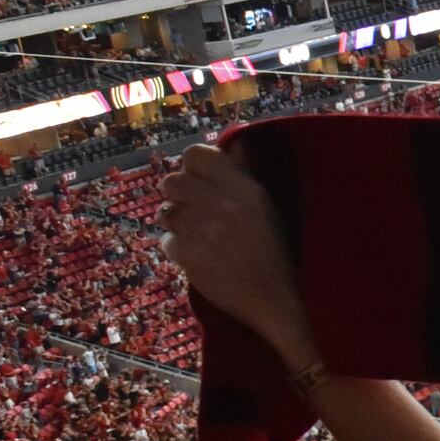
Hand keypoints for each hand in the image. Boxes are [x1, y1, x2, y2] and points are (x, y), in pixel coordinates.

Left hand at [164, 144, 317, 365]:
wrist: (274, 299)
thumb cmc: (273, 251)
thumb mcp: (267, 206)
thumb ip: (246, 173)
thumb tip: (236, 142)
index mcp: (243, 187)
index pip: (196, 155)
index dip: (191, 167)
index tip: (199, 181)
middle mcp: (220, 202)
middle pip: (171, 182)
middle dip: (178, 197)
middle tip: (194, 212)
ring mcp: (201, 228)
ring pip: (165, 213)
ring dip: (177, 224)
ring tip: (199, 236)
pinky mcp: (186, 254)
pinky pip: (168, 241)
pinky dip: (179, 250)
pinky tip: (200, 258)